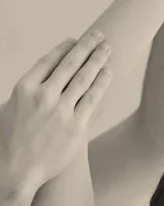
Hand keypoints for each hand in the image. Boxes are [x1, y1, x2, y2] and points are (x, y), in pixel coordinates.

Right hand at [0, 32, 112, 195]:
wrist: (17, 169)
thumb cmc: (12, 140)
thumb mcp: (13, 108)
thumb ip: (30, 94)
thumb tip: (44, 85)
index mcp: (25, 87)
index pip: (49, 61)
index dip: (64, 49)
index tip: (74, 40)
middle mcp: (43, 95)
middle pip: (70, 65)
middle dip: (86, 47)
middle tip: (98, 36)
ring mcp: (61, 111)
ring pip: (84, 80)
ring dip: (97, 62)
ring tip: (107, 50)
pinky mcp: (76, 128)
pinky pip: (92, 101)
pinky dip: (101, 85)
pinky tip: (108, 75)